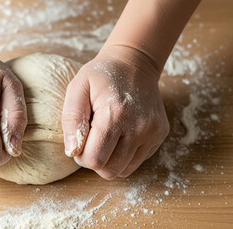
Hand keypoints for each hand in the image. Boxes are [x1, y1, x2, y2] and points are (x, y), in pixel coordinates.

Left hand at [62, 46, 168, 178]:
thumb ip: (71, 120)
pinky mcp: (160, 135)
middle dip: (95, 161)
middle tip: (92, 140)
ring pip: (124, 171)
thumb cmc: (101, 75)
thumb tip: (72, 151)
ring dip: (110, 160)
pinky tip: (120, 135)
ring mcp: (153, 132)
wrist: (135, 62)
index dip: (81, 156)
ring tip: (106, 137)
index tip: (80, 139)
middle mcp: (139, 126)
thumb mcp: (78, 88)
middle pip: (110, 170)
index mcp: (115, 114)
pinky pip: (136, 162)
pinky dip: (124, 155)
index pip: (95, 159)